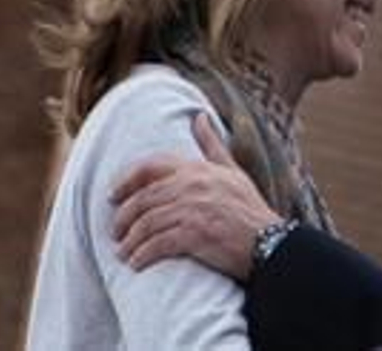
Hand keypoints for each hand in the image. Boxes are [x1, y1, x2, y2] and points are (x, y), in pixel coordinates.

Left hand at [111, 112, 280, 280]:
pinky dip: (142, 255)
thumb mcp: (232, 171)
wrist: (268, 242)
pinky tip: (137, 264)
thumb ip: (212, 145)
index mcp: (198, 169)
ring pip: (146, 223)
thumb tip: (199, 117)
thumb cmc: (249, 208)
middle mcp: (193, 186)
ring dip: (130, 242)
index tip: (113, 196)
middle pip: (142, 199)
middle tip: (117, 233)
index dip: (126, 181)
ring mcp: (193, 210)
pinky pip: (157, 244)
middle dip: (123, 219)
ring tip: (125, 253)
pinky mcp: (194, 235)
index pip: (150, 167)